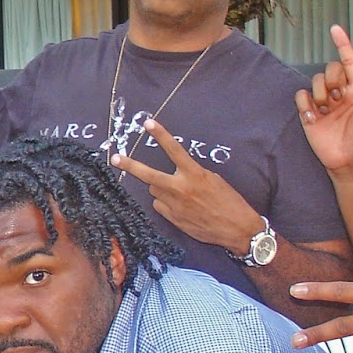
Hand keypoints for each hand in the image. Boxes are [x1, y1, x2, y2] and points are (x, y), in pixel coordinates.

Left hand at [108, 118, 260, 253]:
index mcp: (194, 174)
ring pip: (155, 190)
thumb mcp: (213, 180)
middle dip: (130, 166)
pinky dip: (166, 203)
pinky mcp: (173, 219)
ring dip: (160, 188)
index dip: (160, 134)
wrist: (237, 229)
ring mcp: (175, 206)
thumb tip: (174, 175)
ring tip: (179, 193)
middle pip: (149, 175)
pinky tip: (181, 208)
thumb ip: (191, 174)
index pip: (174, 149)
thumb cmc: (229, 202)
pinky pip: (160, 206)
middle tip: (115, 158)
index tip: (147, 123)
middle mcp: (181, 189)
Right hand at [294, 26, 352, 173]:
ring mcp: (324, 102)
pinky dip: (306, 105)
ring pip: (315, 81)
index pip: (350, 62)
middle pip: (331, 69)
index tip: (335, 29)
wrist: (347, 164)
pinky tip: (315, 118)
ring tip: (326, 112)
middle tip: (336, 100)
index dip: (343, 44)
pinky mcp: (310, 112)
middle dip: (332, 80)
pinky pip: (301, 96)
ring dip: (320, 95)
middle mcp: (341, 93)